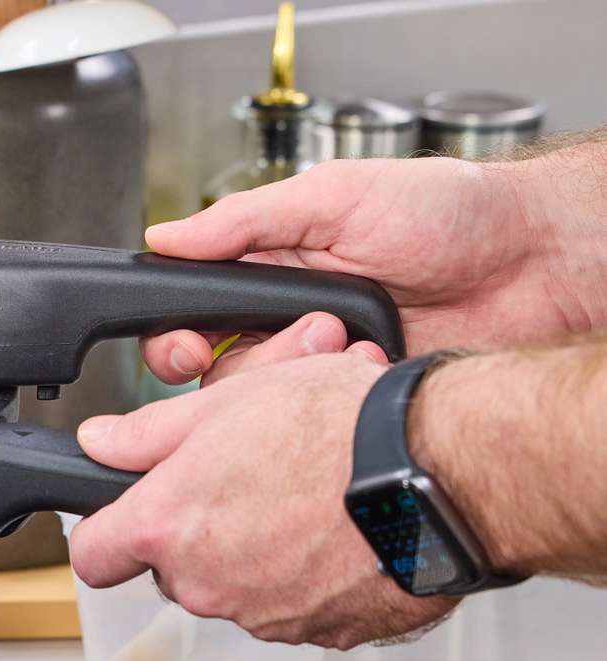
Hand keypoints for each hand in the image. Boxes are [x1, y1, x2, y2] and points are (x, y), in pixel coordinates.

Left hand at [70, 350, 456, 648]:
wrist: (440, 473)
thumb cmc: (339, 430)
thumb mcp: (226, 402)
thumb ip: (147, 434)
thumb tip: (100, 442)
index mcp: (168, 527)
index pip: (94, 557)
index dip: (105, 534)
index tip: (119, 520)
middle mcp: (206, 585)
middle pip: (172, 571)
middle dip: (196, 535)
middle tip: (244, 483)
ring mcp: (262, 616)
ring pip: (235, 590)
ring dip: (255, 555)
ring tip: (303, 500)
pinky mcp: (321, 633)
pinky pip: (294, 609)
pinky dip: (306, 579)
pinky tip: (337, 533)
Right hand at [141, 156, 602, 384]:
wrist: (534, 263)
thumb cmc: (448, 212)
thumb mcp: (332, 197)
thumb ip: (243, 221)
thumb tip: (166, 236)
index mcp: (269, 269)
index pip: (193, 315)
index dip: (177, 340)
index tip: (188, 349)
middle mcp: (288, 322)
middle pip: (216, 374)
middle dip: (233, 371)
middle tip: (267, 350)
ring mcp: (323, 367)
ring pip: (261, 407)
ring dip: (292, 376)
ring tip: (341, 340)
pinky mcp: (355, 401)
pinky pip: (316, 423)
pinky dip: (334, 398)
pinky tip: (367, 366)